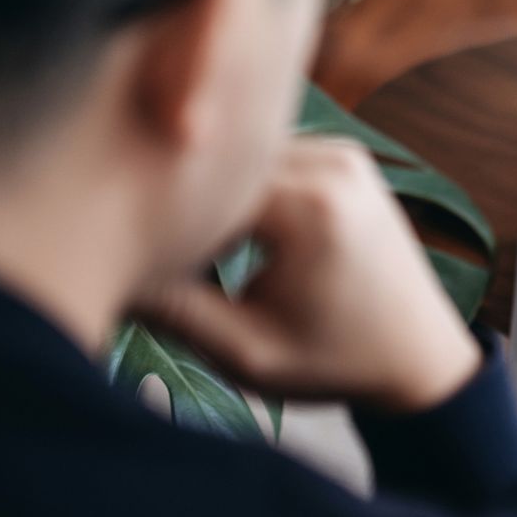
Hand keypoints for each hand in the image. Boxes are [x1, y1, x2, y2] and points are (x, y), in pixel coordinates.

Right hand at [137, 138, 480, 412]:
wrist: (421, 358)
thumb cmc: (338, 363)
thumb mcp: (247, 354)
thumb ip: (173, 310)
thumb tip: (94, 268)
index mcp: (310, 206)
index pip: (199, 185)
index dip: (154, 214)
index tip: (126, 249)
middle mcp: (332, 163)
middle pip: (220, 160)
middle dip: (181, 197)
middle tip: (145, 240)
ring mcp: (343, 153)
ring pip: (243, 153)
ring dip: (210, 186)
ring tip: (182, 235)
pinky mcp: (345, 157)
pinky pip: (270, 155)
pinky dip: (241, 182)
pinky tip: (218, 221)